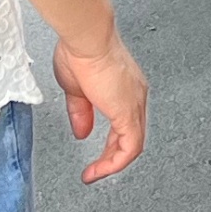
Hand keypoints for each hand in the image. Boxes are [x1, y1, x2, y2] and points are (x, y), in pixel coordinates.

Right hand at [52, 30, 149, 182]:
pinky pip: (130, 147)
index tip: (95, 154)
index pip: (124, 124)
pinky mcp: (128, 112)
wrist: (86, 38)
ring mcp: (135, 103)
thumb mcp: (76, 88)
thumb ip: (81, 112)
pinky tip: (101, 169)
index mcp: (124, 88)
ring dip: (113, 162)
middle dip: (111, 156)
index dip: (110, 143)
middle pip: (131, 136)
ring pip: (133, 144)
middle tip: (96, 169)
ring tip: (96, 173)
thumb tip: (82, 131)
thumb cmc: (80, 49)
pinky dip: (116, 162)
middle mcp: (135, 95)